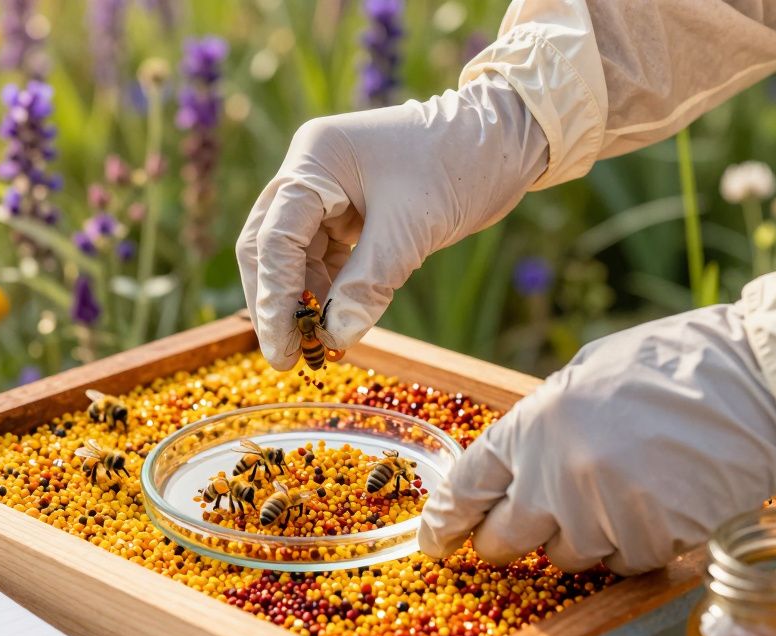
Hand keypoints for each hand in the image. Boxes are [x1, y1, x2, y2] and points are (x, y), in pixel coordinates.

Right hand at [236, 75, 547, 369]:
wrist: (505, 140)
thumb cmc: (460, 166)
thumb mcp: (412, 230)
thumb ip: (367, 284)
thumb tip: (333, 337)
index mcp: (315, 158)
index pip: (275, 235)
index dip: (273, 296)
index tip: (282, 347)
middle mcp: (309, 170)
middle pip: (269, 245)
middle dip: (276, 301)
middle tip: (287, 356)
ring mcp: (325, 190)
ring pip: (293, 256)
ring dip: (303, 301)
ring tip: (318, 347)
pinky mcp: (346, 210)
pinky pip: (322, 257)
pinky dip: (327, 291)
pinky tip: (336, 323)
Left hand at [417, 305, 775, 575]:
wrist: (758, 377)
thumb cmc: (672, 365)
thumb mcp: (584, 378)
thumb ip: (542, 426)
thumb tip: (517, 469)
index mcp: (532, 425)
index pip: (467, 487)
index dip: (446, 521)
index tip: (437, 541)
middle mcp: (556, 474)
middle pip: (504, 539)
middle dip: (505, 541)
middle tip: (521, 534)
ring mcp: (604, 511)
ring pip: (567, 558)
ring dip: (582, 540)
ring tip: (619, 494)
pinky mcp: (652, 539)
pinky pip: (623, 564)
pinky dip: (634, 546)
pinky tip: (658, 506)